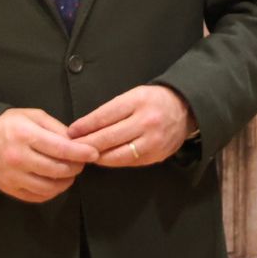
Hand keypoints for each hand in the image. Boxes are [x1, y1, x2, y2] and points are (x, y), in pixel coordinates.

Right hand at [0, 108, 98, 202]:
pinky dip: (52, 191)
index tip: (94, 153)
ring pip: (50, 187)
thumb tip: (76, 142)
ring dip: (66, 181)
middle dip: (76, 167)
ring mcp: (13, 177)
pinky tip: (55, 182)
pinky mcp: (10, 190)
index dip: (81, 153)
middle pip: (58, 170)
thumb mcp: (32, 116)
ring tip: (69, 172)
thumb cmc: (7, 125)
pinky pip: (38, 197)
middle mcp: (19, 158)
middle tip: (81, 162)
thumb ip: (56, 128)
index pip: (61, 149)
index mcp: (26, 135)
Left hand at [67, 85, 194, 167]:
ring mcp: (152, 141)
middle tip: (71, 147)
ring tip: (84, 156)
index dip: (85, 126)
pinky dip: (113, 161)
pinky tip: (102, 159)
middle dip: (86, 144)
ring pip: (117, 155)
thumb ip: (112, 110)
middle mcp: (146, 122)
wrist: (185, 109)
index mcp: (138, 101)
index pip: (104, 116)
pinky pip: (129, 162)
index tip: (71, 132)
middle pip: (108, 137)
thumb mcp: (134, 95)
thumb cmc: (153, 100)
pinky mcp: (156, 156)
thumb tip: (84, 127)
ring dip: (97, 157)